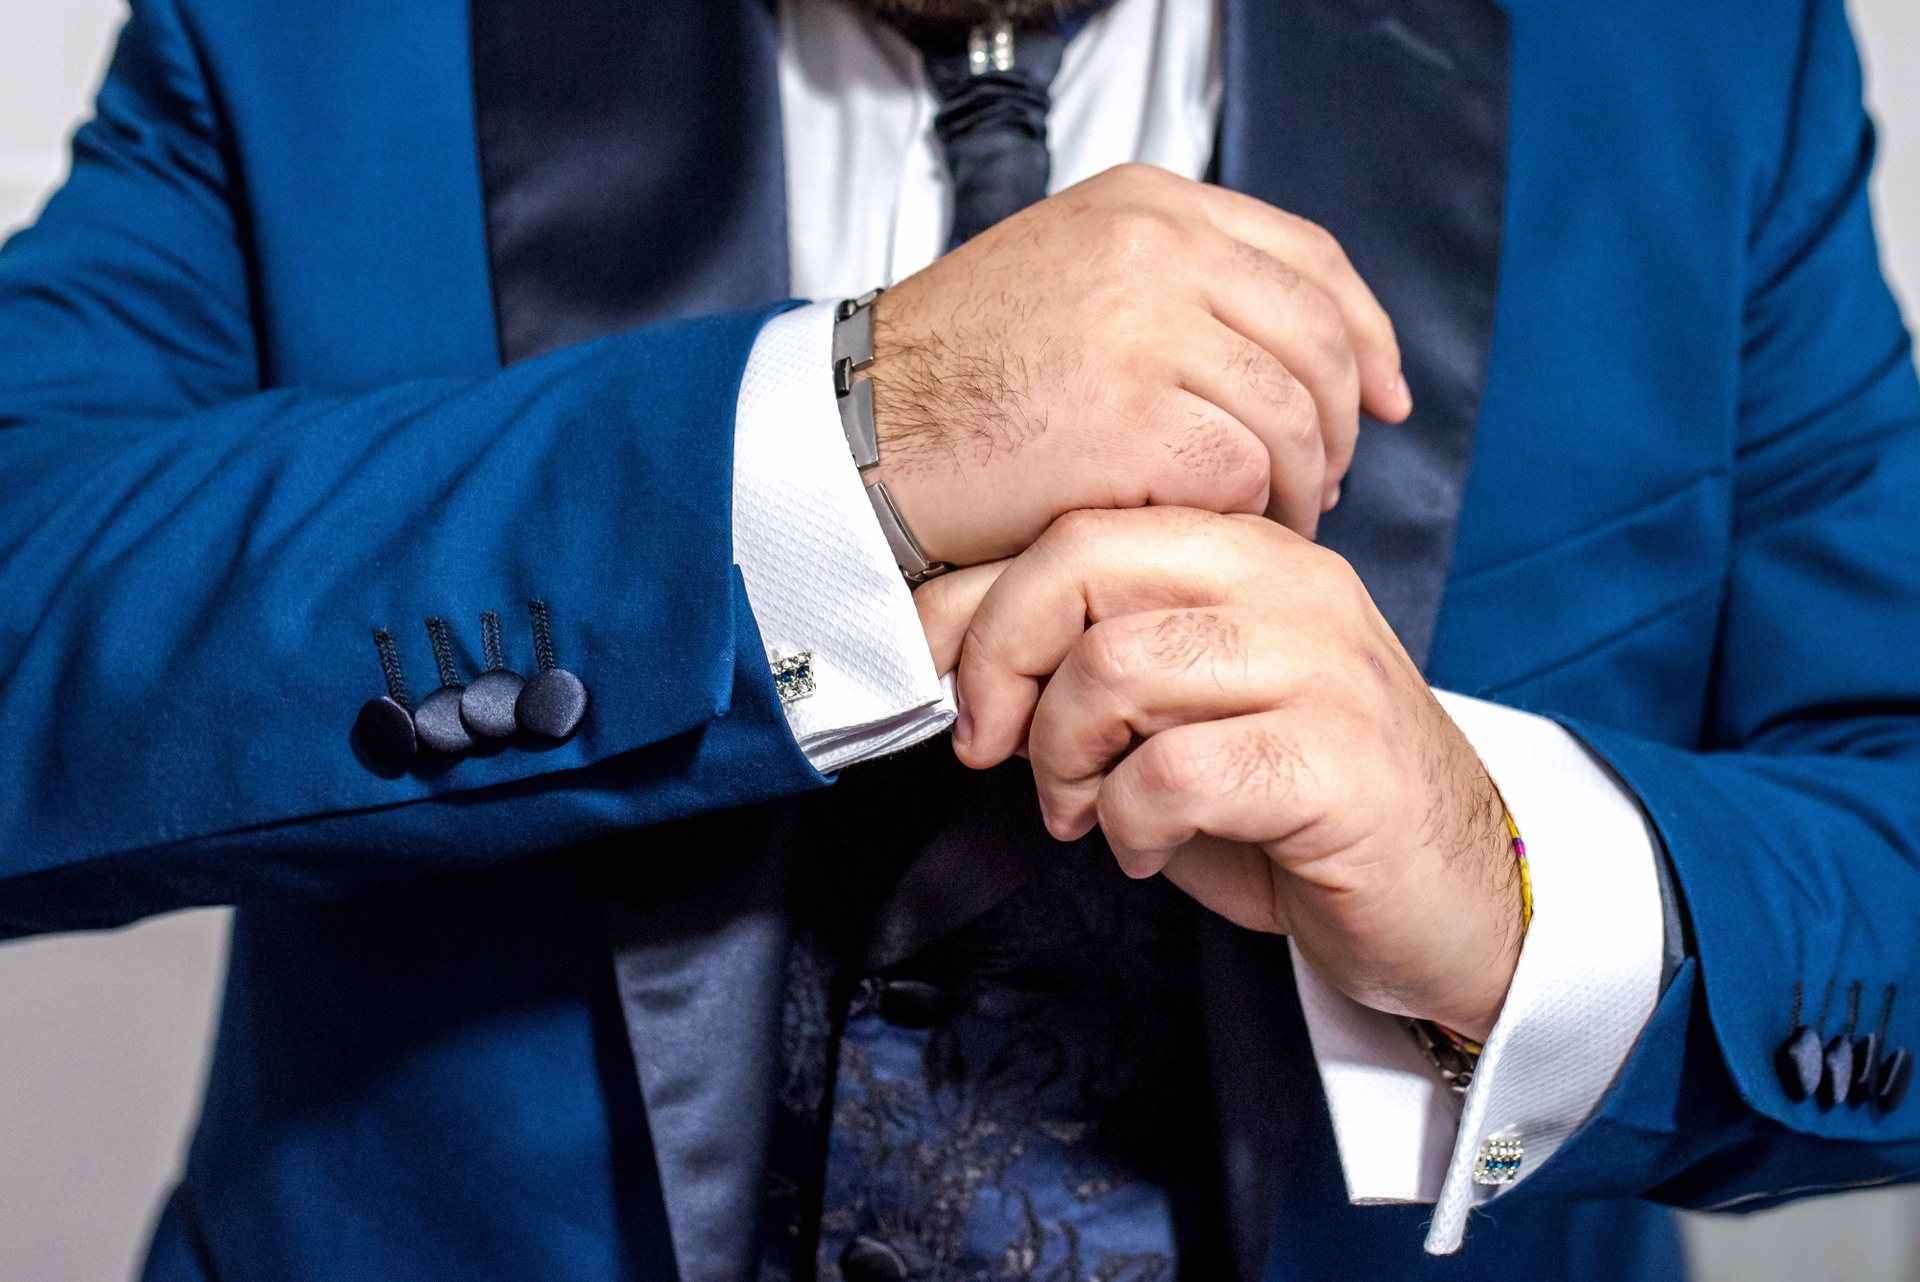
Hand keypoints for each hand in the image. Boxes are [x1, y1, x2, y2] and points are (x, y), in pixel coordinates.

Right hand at [864, 163, 1410, 567]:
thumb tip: (1283, 350)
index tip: (1387, 398)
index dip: (1366, 335)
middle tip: (1321, 485)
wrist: (858, 434)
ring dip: (1295, 484)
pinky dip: (1241, 515)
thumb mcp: (1066, 282)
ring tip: (1264, 522)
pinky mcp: (1130, 419)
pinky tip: (1209, 534)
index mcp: (1146, 204)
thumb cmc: (953, 380)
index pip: (1309, 259)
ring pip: (1293, 413)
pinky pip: (1241, 473)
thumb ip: (1170, 288)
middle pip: (1319, 338)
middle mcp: (1154, 248)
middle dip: (1341, 425)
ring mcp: (1143, 329)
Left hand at [917, 507, 1522, 1039]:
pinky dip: (1127, 824)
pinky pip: (1171, 772)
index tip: (934, 677)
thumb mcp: (1178, 717)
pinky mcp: (1338, 761)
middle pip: (1084, 561)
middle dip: (1002, 662)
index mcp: (1248, 551)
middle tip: (994, 748)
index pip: (1079, 526)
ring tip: (1086, 814)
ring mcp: (1323, 665)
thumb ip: (1088, 669)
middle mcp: (1290, 583)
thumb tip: (948, 653)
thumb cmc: (1298, 806)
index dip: (974, 600)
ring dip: (1066, 761)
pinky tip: (1148, 849)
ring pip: (1118, 666)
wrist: (1457, 897)